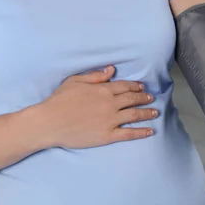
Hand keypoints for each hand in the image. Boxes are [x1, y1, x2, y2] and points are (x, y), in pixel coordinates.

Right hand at [39, 65, 157, 148]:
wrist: (49, 122)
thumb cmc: (58, 101)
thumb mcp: (75, 81)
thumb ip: (95, 76)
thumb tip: (112, 69)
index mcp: (103, 89)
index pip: (125, 86)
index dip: (136, 87)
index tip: (142, 88)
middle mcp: (110, 104)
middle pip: (133, 99)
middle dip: (144, 98)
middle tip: (151, 99)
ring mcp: (110, 120)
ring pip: (134, 115)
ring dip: (147, 113)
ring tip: (155, 113)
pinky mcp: (107, 135)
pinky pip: (129, 133)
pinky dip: (141, 132)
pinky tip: (150, 131)